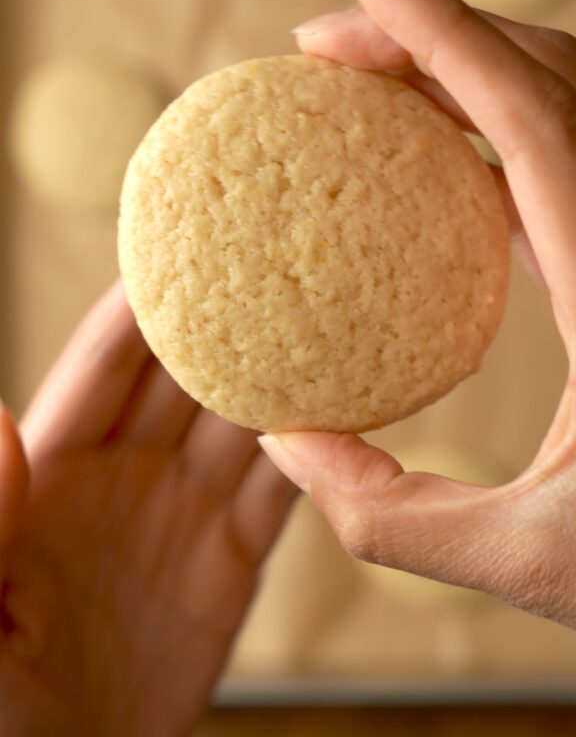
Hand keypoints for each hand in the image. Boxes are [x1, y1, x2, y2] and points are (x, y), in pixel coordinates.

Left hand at [0, 284, 295, 735]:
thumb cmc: (0, 704)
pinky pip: (282, 493)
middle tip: (277, 252)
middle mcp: (125, 474)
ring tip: (332, 316)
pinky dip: (319, 452)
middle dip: (226, 315)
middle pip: (185, 373)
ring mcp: (181, 514)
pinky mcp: (230, 564)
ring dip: (284, 373)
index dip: (141, 303)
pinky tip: (353, 411)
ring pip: (243, 421)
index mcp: (56, 467)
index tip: (186, 240)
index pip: (106, 363)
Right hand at [259, 0, 575, 627]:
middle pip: (546, 76)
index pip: (528, 112)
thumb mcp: (525, 559)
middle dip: (431, 35)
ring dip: (464, 71)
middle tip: (323, 48)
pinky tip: (436, 160)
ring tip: (367, 85)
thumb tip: (283, 443)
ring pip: (561, 102)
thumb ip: (386, 513)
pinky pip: (562, 158)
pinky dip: (494, 130)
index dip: (439, 28)